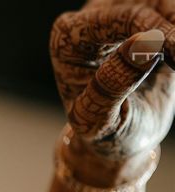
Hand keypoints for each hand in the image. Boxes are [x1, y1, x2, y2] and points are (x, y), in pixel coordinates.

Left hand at [50, 1, 174, 180]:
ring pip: (163, 2)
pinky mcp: (148, 18)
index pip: (118, 18)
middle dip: (172, 28)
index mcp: (68, 40)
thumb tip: (143, 43)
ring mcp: (120, 13)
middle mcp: (91, 18)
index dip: (154, 31)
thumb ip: (113, 85)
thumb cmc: (104, 132)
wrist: (123, 137)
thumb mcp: (99, 120)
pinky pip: (172, 11)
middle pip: (144, 2)